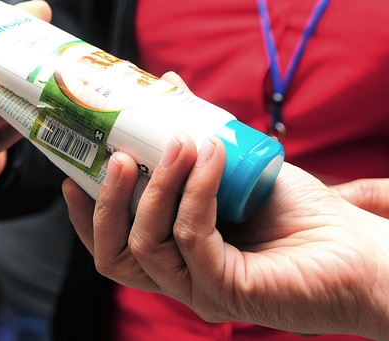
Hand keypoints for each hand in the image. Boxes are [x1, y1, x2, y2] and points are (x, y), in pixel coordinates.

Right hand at [63, 134, 388, 339]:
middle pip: (115, 255)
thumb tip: (167, 87)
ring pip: (146, 245)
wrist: (356, 247)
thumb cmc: (298, 212)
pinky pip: (191, 237)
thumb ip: (196, 137)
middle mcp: (180, 279)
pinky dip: (194, 191)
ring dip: (156, 186)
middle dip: (108, 203)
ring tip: (176, 142)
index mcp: (174, 258)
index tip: (75, 173)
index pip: (113, 247)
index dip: (88, 216)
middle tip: (118, 156)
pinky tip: (211, 156)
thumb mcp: (233, 166)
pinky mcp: (227, 290)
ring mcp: (200, 289)